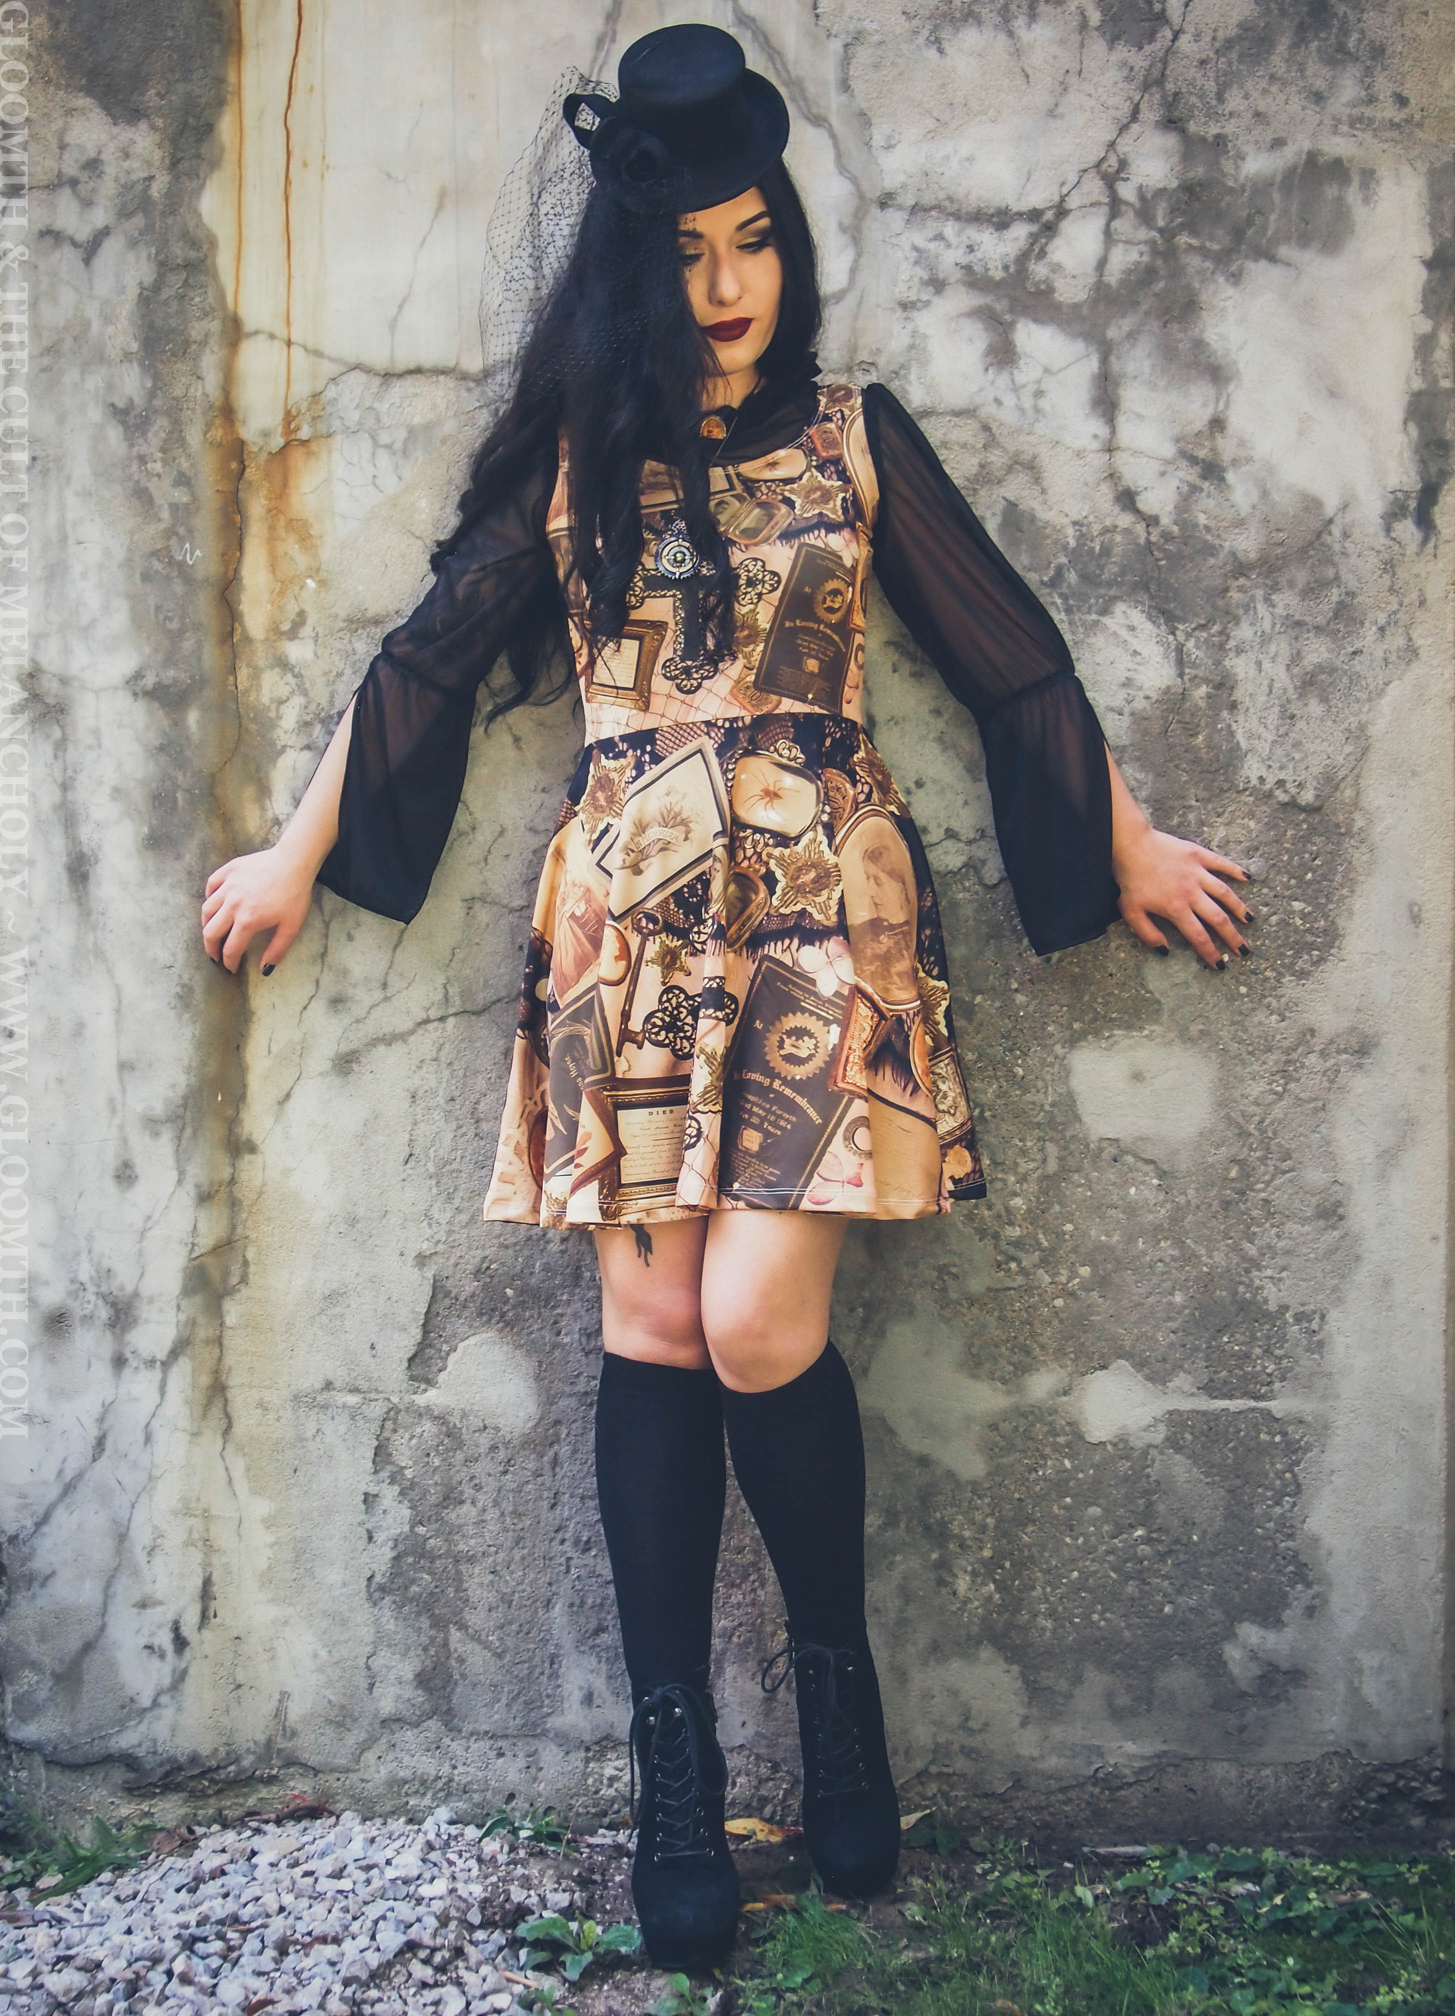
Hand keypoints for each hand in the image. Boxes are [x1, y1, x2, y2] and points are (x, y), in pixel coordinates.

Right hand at [201, 842, 316, 974]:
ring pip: (207, 910)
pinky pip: (211, 885)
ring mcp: (228, 886)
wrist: (294, 861)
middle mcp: (232, 904)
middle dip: (211, 948)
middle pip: (211, 932)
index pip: (230, 948)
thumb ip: (276, 950)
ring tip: (212, 932)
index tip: (230, 968)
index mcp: (248, 920)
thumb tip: (264, 970)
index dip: (229, 962)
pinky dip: (210, 897)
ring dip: (207, 925)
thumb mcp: (291, 927)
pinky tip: (215, 903)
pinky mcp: (228, 870)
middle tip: (214, 955)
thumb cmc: (295, 894)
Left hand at [1114, 822, 1251, 967]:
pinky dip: (1235, 870)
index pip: (1198, 936)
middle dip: (1232, 937)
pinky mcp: (1198, 855)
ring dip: (1239, 908)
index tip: (1220, 964)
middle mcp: (1191, 892)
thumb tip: (1166, 950)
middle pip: (1218, 919)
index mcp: (1176, 908)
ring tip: (1249, 920)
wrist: (1131, 845)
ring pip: (1224, 893)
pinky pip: (1221, 863)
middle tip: (1243, 950)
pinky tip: (1247, 878)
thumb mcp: (1131, 912)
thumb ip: (1148, 933)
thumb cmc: (1129, 879)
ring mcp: (1197, 872)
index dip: (1210, 952)